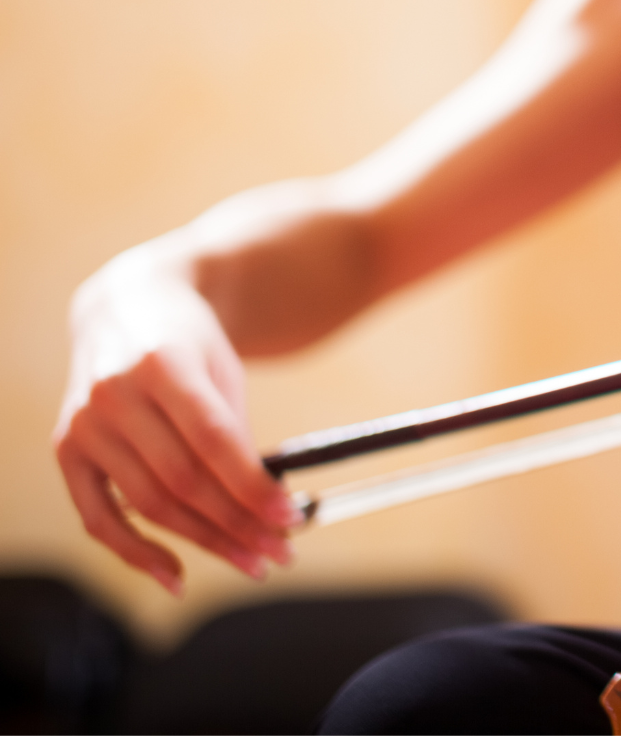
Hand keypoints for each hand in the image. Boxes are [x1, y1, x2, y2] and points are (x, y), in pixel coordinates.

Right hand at [54, 241, 300, 593]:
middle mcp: (114, 395)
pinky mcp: (67, 450)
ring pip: (148, 504)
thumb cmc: (185, 342)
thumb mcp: (222, 369)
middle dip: (237, 524)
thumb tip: (261, 501)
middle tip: (280, 552)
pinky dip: (136, 553)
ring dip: (204, 542)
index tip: (291, 518)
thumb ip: (235, 429)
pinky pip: (98, 517)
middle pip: (182, 480)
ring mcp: (85, 425)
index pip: (214, 440)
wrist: (124, 308)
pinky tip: (177, 575)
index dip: (253, 486)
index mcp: (162, 364)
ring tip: (250, 560)